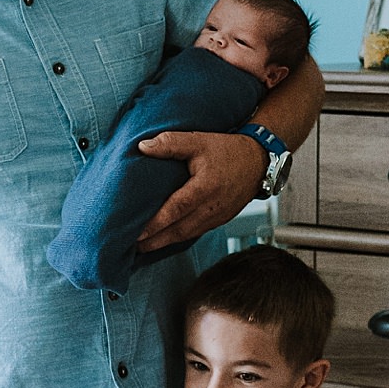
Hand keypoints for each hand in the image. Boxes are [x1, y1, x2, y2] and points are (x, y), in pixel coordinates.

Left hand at [135, 129, 265, 251]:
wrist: (258, 162)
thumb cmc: (228, 150)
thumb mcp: (198, 140)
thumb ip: (170, 143)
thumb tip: (142, 147)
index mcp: (205, 188)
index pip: (175, 209)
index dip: (155, 223)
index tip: (136, 232)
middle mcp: (212, 207)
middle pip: (178, 230)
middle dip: (153, 241)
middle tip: (130, 246)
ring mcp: (216, 217)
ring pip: (185, 235)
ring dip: (163, 243)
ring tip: (141, 247)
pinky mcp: (218, 221)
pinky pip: (194, 233)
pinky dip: (176, 239)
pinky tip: (162, 240)